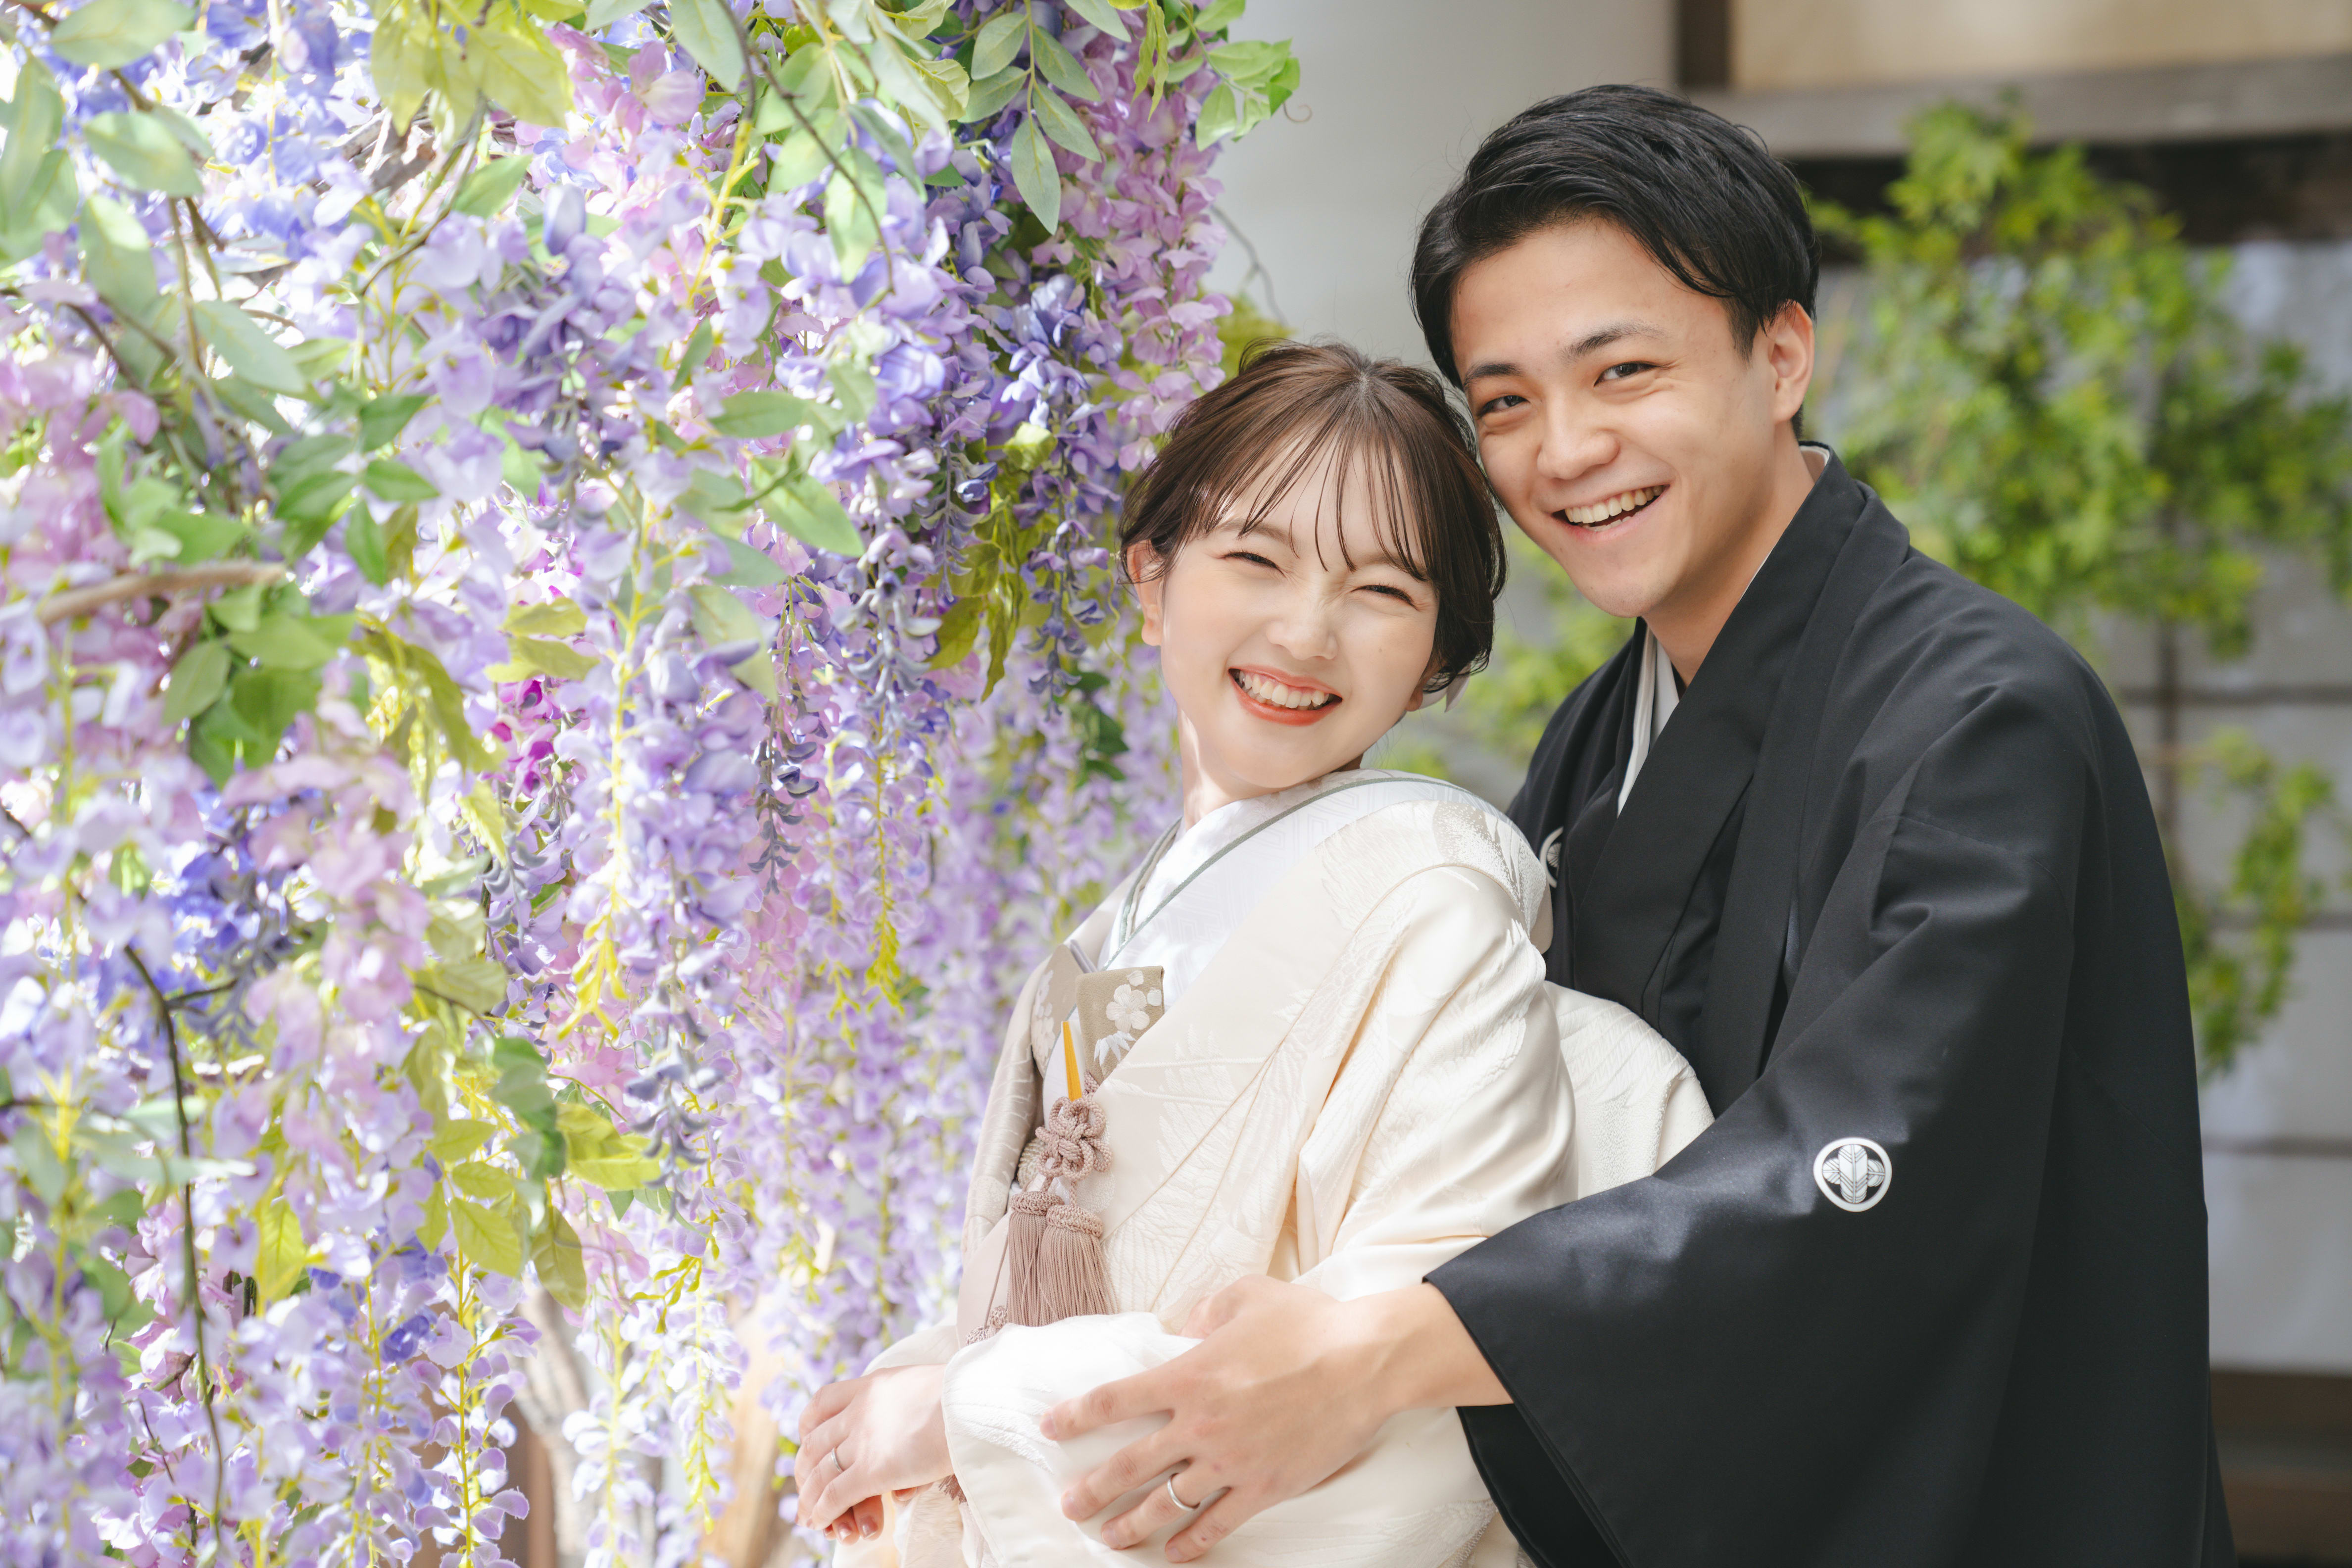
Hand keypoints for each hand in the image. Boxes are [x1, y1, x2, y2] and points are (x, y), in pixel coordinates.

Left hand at [794, 1363, 951, 1540]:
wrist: (975, 1403)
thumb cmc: (964, 1395)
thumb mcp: (924, 1387)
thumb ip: (907, 1409)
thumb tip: (908, 1432)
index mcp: (872, 1385)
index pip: (823, 1401)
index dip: (809, 1425)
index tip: (808, 1441)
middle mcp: (860, 1410)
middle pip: (815, 1441)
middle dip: (805, 1468)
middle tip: (805, 1487)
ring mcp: (864, 1440)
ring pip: (820, 1472)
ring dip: (810, 1497)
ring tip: (809, 1514)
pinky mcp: (873, 1470)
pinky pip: (836, 1495)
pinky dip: (824, 1511)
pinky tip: (821, 1522)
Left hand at [1038, 1278, 1503, 1561]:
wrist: (1364, 1362)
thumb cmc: (1308, 1322)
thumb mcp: (1247, 1294)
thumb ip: (1205, 1308)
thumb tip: (1184, 1326)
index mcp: (1189, 1375)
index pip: (1115, 1399)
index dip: (1077, 1415)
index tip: (1053, 1427)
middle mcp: (1200, 1424)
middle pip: (1130, 1465)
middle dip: (1093, 1489)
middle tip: (1070, 1504)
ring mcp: (1231, 1461)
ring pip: (1166, 1503)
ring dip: (1132, 1525)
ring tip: (1110, 1538)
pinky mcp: (1264, 1487)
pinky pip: (1217, 1524)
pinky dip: (1193, 1544)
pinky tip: (1175, 1555)